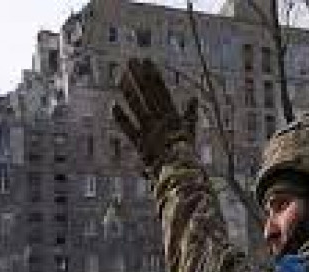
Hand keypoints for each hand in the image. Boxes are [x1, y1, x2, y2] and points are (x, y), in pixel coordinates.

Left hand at [112, 57, 197, 175]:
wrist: (181, 174)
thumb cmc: (186, 156)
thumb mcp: (191, 133)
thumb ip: (190, 115)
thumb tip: (195, 99)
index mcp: (172, 117)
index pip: (162, 91)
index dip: (153, 75)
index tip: (147, 61)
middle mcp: (161, 121)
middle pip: (149, 95)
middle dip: (140, 77)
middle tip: (131, 61)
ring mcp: (150, 132)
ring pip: (139, 108)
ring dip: (130, 92)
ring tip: (122, 77)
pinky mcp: (141, 144)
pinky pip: (130, 130)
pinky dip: (122, 119)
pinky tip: (113, 106)